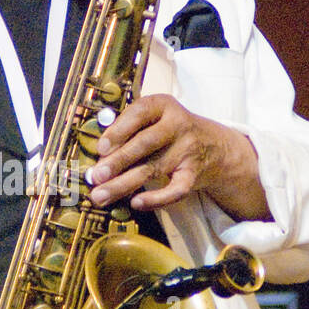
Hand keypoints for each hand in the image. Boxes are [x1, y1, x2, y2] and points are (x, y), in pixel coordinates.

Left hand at [88, 93, 270, 221]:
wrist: (213, 146)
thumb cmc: (169, 131)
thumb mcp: (154, 118)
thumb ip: (128, 129)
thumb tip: (99, 155)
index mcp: (163, 105)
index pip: (139, 113)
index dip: (118, 130)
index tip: (101, 149)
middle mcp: (177, 125)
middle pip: (145, 143)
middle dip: (117, 161)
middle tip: (95, 177)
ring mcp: (187, 150)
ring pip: (153, 169)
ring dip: (123, 185)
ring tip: (101, 196)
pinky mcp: (193, 174)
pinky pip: (175, 190)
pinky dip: (156, 199)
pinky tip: (136, 203)